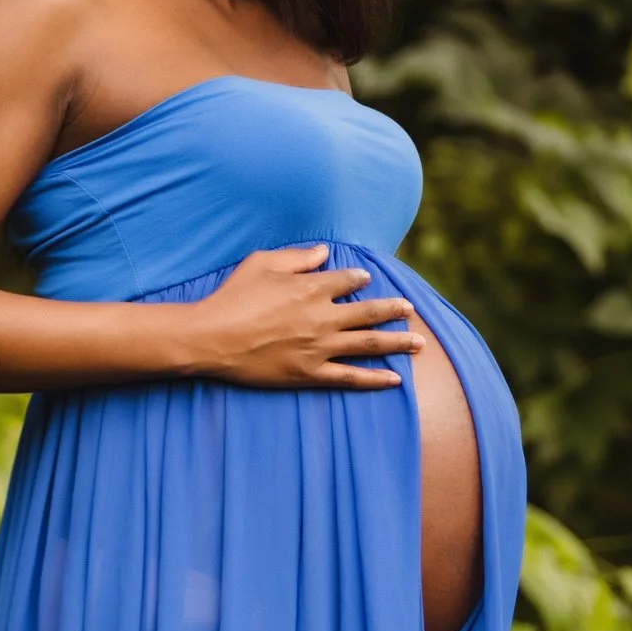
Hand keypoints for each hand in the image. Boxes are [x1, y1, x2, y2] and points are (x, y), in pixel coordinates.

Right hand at [183, 246, 423, 389]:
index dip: (359, 279)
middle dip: (394, 310)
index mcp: (310, 287)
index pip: (347, 281)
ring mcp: (318, 347)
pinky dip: (374, 379)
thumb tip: (325, 251)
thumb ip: (297, 257)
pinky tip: (395, 379)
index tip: (367, 280)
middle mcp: (321, 316)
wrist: (211, 337)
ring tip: (420, 343)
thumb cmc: (232, 297)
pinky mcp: (309, 373)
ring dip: (397, 343)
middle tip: (412, 310)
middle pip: (369, 312)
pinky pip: (350, 377)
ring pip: (368, 344)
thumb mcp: (261, 263)